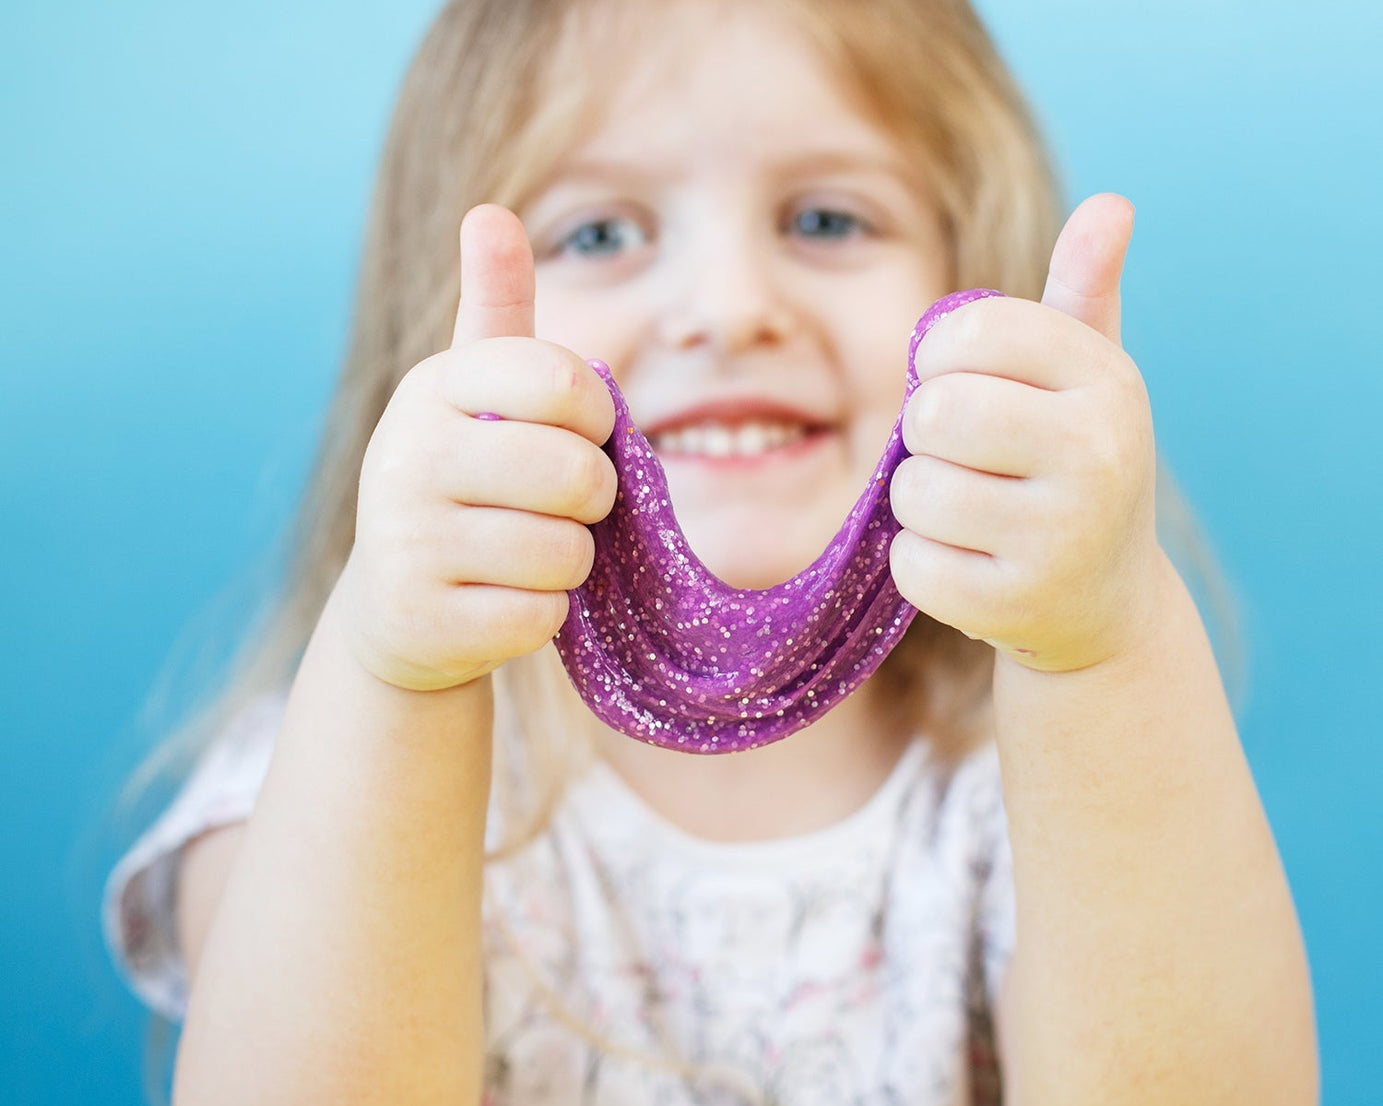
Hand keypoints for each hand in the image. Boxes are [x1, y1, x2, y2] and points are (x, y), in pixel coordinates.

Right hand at [333, 204, 617, 690]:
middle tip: (556, 505)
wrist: (398, 606)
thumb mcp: (473, 393)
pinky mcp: (423, 620)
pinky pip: (542, 615)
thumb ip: (496, 308)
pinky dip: (541, 614)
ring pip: (565, 553)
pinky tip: (498, 600)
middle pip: (577, 476)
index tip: (579, 433)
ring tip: (521, 552)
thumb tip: (489, 211)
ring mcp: (407, 543)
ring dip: (568, 561)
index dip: (597, 418)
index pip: (564, 382)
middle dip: (591, 500)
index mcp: (433, 388)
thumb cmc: (463, 481)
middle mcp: (406, 457)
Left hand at [888, 193, 1163, 672]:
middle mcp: (1098, 453)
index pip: (971, 329)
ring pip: (913, 490)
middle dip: (928, 435)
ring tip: (978, 516)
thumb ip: (1083, 292)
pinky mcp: (1015, 605)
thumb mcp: (1086, 379)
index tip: (969, 386)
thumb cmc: (1073, 466)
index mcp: (1108, 380)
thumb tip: (1112, 203)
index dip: (942, 359)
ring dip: (923, 504)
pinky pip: (909, 563)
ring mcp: (1061, 535)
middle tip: (970, 460)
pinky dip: (921, 566)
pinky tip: (973, 568)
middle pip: (933, 410)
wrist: (1104, 605)